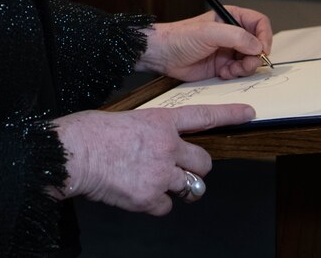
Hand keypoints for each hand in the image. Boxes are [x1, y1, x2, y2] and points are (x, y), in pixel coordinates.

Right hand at [52, 104, 253, 213]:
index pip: (204, 116)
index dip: (229, 114)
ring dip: (180, 189)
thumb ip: (146, 132)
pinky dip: (156, 203)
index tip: (248, 114)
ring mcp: (161, 174)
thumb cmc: (88, 133)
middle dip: (197, 169)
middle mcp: (167, 147)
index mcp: (159, 121)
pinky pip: (167, 206)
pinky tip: (136, 193)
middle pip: (204, 163)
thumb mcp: (124, 118)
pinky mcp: (150, 198)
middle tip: (182, 171)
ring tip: (158, 185)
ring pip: (191, 188)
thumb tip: (151, 145)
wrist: (71, 154)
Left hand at [138, 6, 273, 81]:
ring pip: (251, 61)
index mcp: (231, 18)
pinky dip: (235, 75)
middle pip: (259, 45)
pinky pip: (240, 73)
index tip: (262, 49)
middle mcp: (233, 34)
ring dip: (244, 68)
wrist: (162, 55)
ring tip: (229, 69)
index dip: (265, 36)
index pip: (260, 23)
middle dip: (254, 57)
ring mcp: (229, 51)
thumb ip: (236, 36)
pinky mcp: (224, 66)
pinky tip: (222, 73)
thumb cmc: (180, 37)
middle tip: (244, 64)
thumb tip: (257, 46)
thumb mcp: (209, 33)